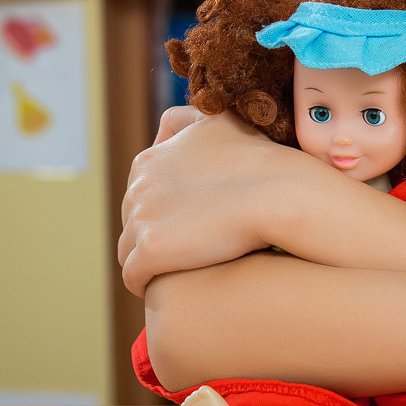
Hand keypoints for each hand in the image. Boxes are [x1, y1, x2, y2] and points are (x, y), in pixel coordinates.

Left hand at [117, 110, 301, 295]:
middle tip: (183, 249)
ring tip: (173, 272)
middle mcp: (137, 188)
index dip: (161, 210)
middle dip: (152, 235)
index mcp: (148, 161)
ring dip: (146, 261)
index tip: (183, 223)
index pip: (139, 195)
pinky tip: (165, 286)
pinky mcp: (151, 250)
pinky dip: (145, 283)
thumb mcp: (216, 121)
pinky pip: (135, 277)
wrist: (277, 192)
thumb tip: (163, 132)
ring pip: (128, 252)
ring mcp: (141, 219)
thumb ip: (184, 119)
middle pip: (131, 223)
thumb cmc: (257, 159)